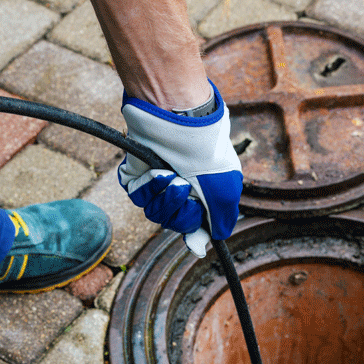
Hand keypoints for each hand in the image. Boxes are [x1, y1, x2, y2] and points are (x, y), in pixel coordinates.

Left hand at [118, 81, 241, 256]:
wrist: (180, 121)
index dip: (192, 232)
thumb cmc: (206, 153)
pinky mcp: (137, 174)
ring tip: (171, 175)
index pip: (193, 225)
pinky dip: (149, 187)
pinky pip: (138, 196)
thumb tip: (210, 242)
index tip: (193, 238)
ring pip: (154, 213)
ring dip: (165, 197)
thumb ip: (221, 220)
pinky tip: (157, 171)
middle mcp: (180, 189)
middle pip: (173, 223)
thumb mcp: (225, 190)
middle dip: (179, 210)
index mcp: (202, 193)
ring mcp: (158, 182)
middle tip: (185, 188)